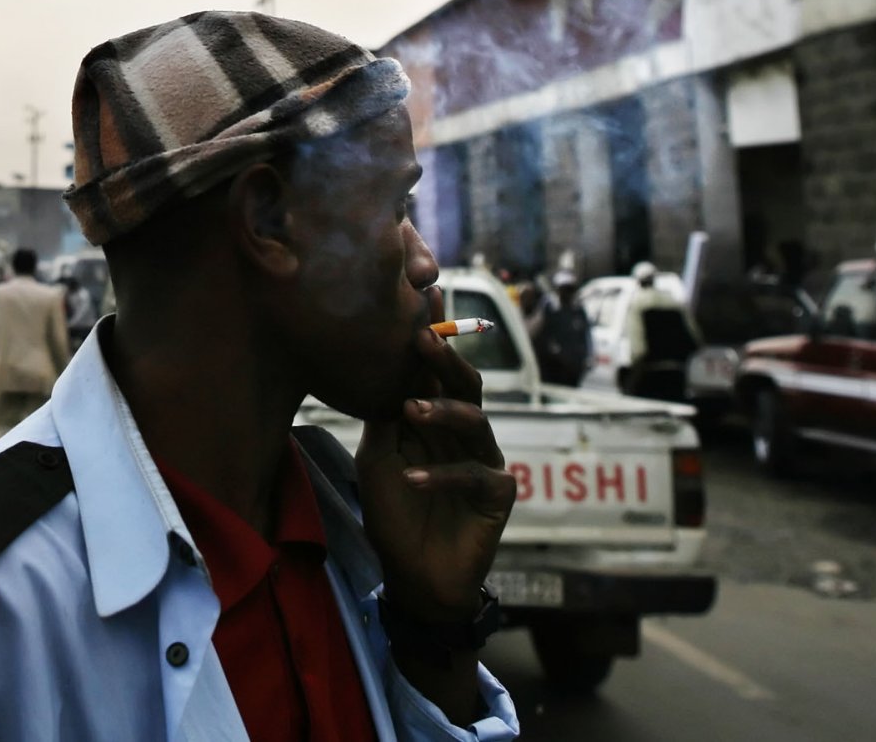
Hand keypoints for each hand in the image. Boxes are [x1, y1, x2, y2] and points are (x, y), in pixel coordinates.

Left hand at [353, 288, 515, 621]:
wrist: (413, 576)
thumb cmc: (395, 514)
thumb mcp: (378, 458)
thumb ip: (383, 417)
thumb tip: (378, 367)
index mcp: (437, 419)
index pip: (436, 371)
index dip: (432, 338)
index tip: (422, 299)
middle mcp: (465, 433)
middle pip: (466, 384)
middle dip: (445, 357)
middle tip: (422, 336)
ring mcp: (485, 461)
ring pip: (476, 421)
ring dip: (442, 411)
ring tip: (410, 408)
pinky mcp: (497, 495)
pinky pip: (474, 475)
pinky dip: (441, 475)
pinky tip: (413, 479)